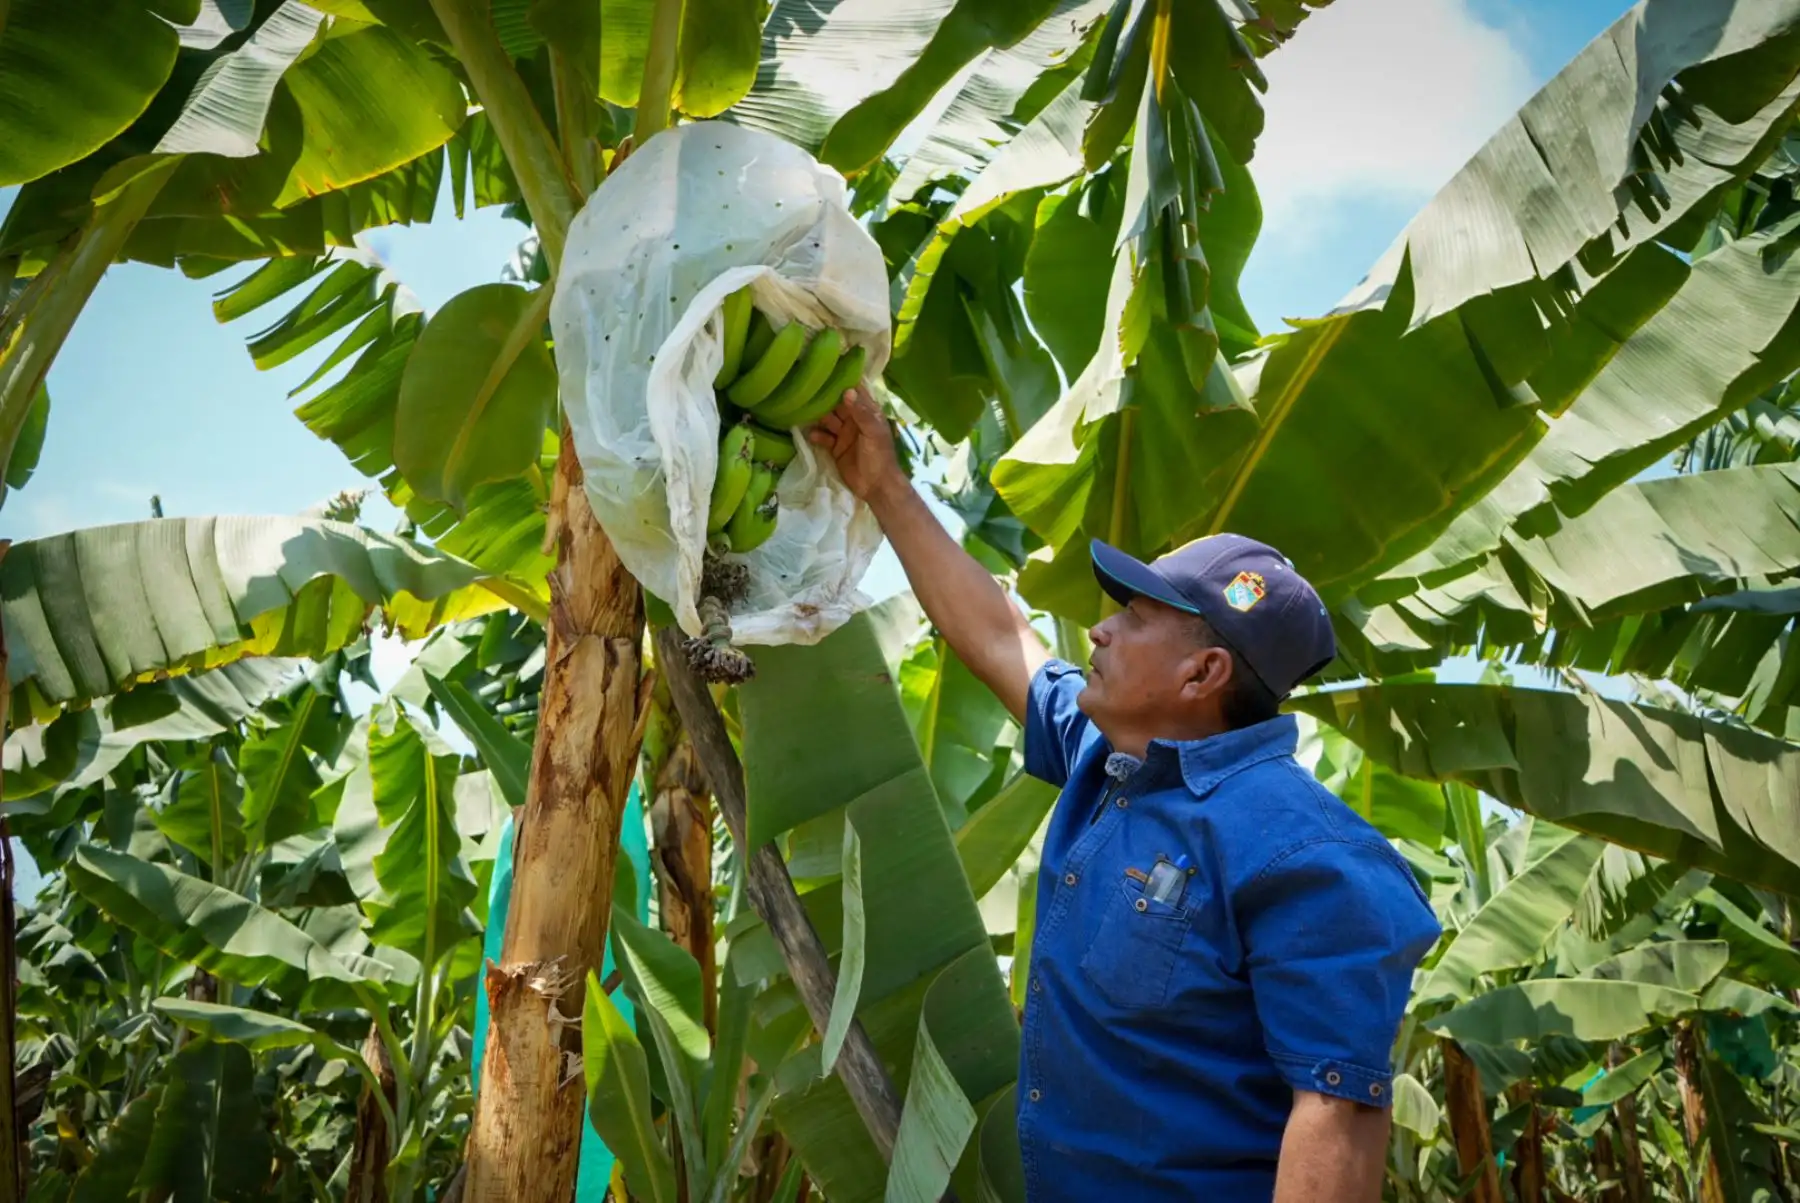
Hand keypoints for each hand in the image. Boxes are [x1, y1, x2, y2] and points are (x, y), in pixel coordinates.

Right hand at [808, 384, 906, 505]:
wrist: (876, 485)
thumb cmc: (879, 456)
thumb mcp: (872, 432)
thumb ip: (861, 412)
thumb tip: (847, 391)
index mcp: (868, 413)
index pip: (857, 392)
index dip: (846, 381)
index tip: (830, 368)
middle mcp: (855, 420)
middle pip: (838, 404)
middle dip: (826, 398)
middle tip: (809, 388)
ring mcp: (845, 434)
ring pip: (828, 420)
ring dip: (818, 416)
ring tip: (804, 410)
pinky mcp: (836, 448)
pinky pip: (824, 438)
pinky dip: (817, 435)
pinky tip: (810, 434)